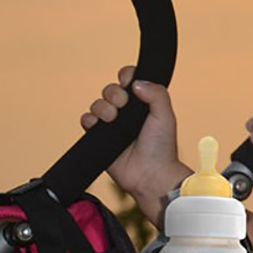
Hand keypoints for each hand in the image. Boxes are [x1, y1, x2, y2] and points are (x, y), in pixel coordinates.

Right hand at [81, 66, 188, 210]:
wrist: (150, 175)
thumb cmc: (162, 148)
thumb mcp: (166, 116)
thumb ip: (157, 94)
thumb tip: (136, 82)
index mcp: (143, 103)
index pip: (129, 79)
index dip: (126, 77)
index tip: (130, 85)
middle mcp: (127, 112)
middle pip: (110, 89)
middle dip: (114, 93)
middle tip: (123, 105)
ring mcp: (112, 125)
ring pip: (97, 103)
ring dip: (102, 107)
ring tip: (113, 119)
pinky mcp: (100, 138)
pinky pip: (86, 121)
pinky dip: (89, 120)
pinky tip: (100, 126)